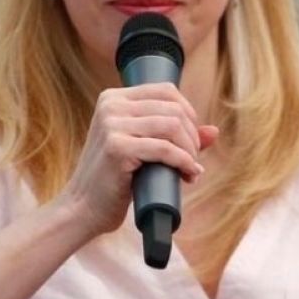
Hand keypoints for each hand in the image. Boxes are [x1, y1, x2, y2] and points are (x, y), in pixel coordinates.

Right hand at [57, 83, 219, 237]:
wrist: (83, 208)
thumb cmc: (114, 180)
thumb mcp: (144, 150)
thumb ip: (176, 137)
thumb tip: (214, 131)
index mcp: (113, 98)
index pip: (166, 91)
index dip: (188, 114)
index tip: (190, 141)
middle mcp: (111, 105)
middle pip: (173, 109)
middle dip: (192, 137)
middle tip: (193, 162)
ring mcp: (112, 124)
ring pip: (173, 126)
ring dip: (190, 150)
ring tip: (190, 170)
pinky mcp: (117, 147)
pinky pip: (165, 148)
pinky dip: (183, 161)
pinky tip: (188, 174)